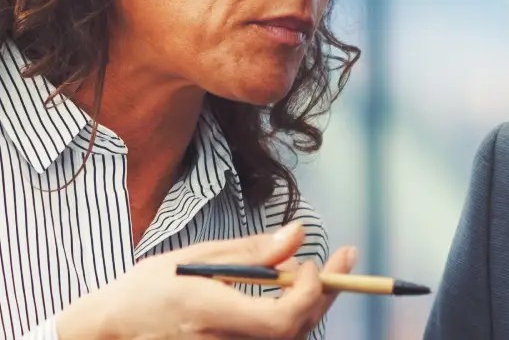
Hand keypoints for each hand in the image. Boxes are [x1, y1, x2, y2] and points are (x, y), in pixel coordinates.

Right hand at [56, 222, 356, 338]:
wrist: (111, 329)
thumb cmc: (148, 288)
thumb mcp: (196, 258)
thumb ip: (251, 253)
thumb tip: (298, 234)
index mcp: (209, 315)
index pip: (282, 320)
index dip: (310, 293)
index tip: (310, 262)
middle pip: (295, 331)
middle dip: (326, 294)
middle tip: (343, 260)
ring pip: (289, 339)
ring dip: (313, 305)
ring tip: (318, 272)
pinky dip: (292, 319)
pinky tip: (294, 293)